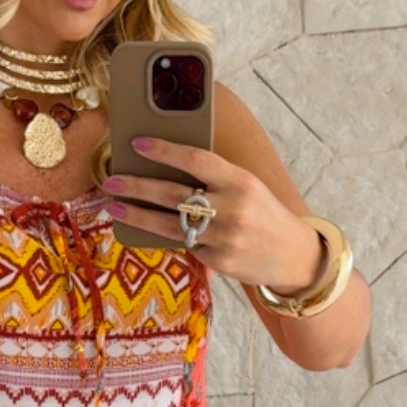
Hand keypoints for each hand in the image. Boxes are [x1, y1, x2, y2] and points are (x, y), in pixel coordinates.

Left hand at [102, 135, 321, 294]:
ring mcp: (225, 238)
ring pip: (169, 225)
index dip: (164, 151)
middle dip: (137, 186)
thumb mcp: (247, 186)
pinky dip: (167, 236)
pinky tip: (147, 228)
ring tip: (114, 206)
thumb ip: (215, 178)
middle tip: (111, 180)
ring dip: (137, 214)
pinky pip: (184, 245)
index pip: (196, 160)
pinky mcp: (219, 262)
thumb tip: (167, 167)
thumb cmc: (263, 213)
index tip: (137, 144)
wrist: (294, 255)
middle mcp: (233, 208)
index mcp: (241, 181)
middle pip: (173, 194)